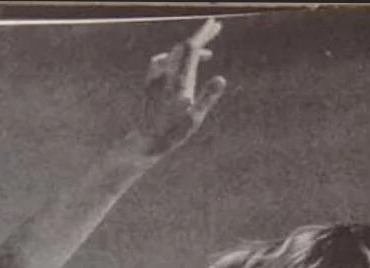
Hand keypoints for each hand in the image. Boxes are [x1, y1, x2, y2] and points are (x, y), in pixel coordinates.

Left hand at [139, 19, 226, 157]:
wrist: (147, 141)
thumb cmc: (173, 133)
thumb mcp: (195, 118)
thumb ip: (208, 97)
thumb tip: (222, 79)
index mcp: (179, 79)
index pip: (192, 47)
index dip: (204, 33)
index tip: (215, 23)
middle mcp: (166, 74)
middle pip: (184, 46)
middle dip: (199, 36)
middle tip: (214, 28)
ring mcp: (156, 77)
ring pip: (174, 52)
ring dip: (189, 48)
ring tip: (205, 53)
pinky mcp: (150, 82)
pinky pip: (161, 60)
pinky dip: (174, 56)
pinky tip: (177, 62)